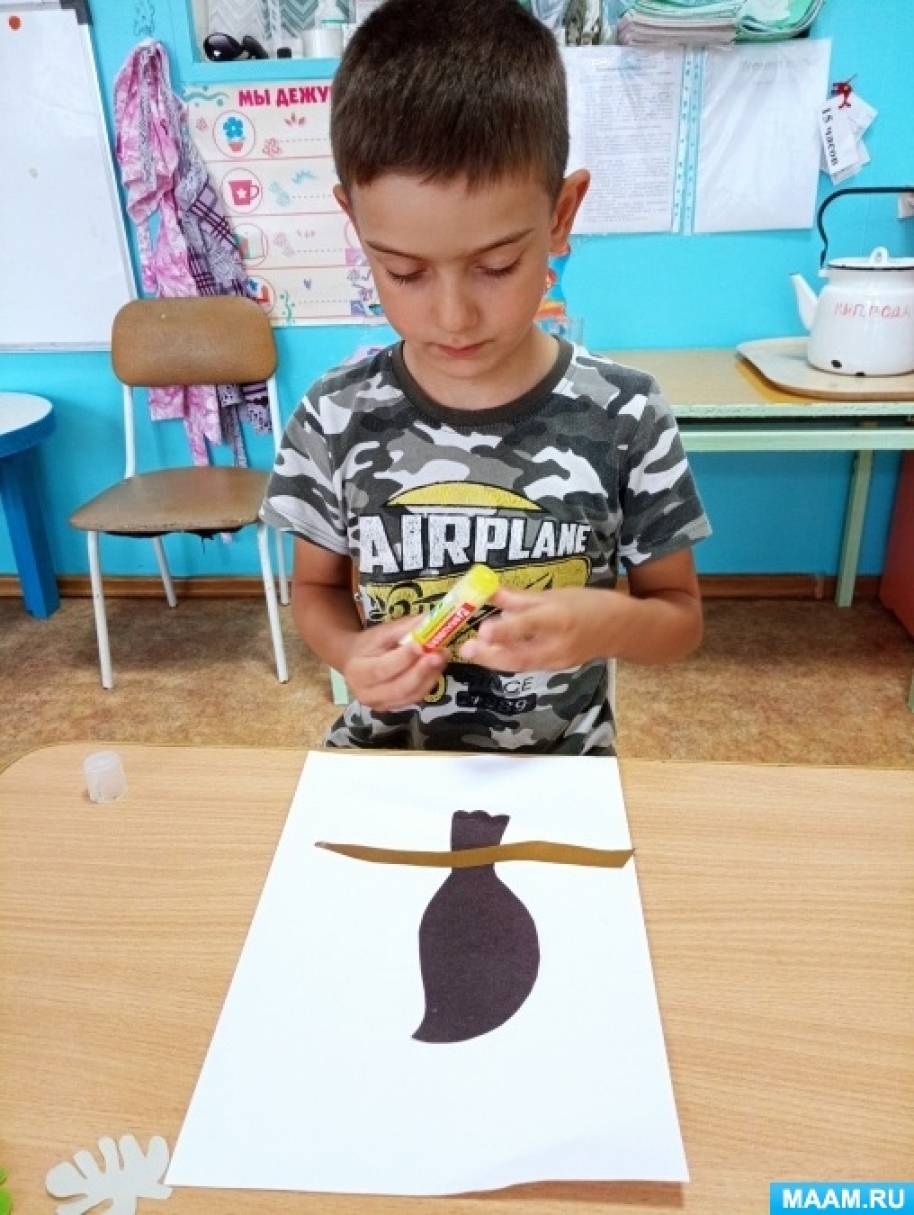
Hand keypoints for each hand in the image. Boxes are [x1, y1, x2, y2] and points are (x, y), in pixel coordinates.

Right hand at [342, 616, 446, 710]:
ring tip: (442, 656)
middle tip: (439, 654)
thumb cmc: (369, 645)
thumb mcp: (381, 632)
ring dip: (430, 676)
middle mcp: (366, 694)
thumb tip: (428, 620)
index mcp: (357, 672)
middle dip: (422, 671)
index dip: (402, 659)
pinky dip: (429, 682)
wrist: (356, 662)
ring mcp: (381, 705)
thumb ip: (403, 628)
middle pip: (399, 687)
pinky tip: (437, 667)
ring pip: (411, 695)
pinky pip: (416, 698)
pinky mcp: (394, 708)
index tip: (420, 645)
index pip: (381, 669)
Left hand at [460, 587, 631, 671]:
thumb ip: (522, 598)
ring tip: (473, 652)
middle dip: (490, 655)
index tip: (484, 629)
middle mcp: (558, 644)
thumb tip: (491, 592)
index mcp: (560, 619)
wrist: (621, 630)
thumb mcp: (558, 594)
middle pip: (520, 656)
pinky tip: (492, 653)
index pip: (529, 626)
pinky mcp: (557, 668)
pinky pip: (528, 665)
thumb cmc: (590, 604)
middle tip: (466, 649)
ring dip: (495, 660)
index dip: (506, 629)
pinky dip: (509, 660)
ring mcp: (558, 660)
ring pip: (521, 664)